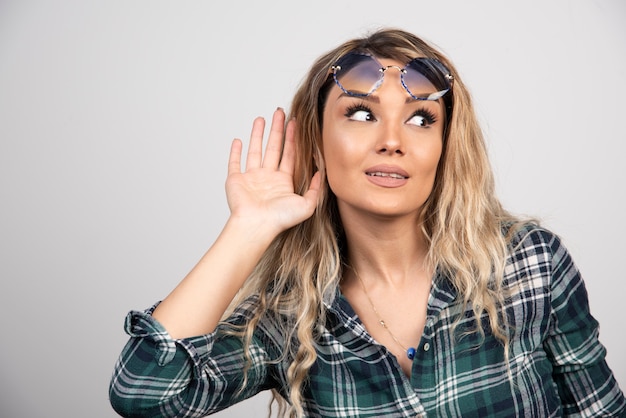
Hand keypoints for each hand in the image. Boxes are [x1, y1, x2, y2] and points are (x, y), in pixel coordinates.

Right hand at [226, 108, 320, 235]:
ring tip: (261, 119)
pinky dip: (235, 152)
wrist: (256, 225)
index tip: (295, 122)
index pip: (289, 154)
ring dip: (257, 135)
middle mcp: (267, 178)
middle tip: (280, 113)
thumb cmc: (280, 219)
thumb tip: (322, 172)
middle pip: (273, 148)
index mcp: (283, 182)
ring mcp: (251, 178)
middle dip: (277, 130)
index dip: (293, 138)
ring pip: (255, 151)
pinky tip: (238, 140)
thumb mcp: (307, 205)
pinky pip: (235, 163)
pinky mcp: (236, 180)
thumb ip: (316, 189)